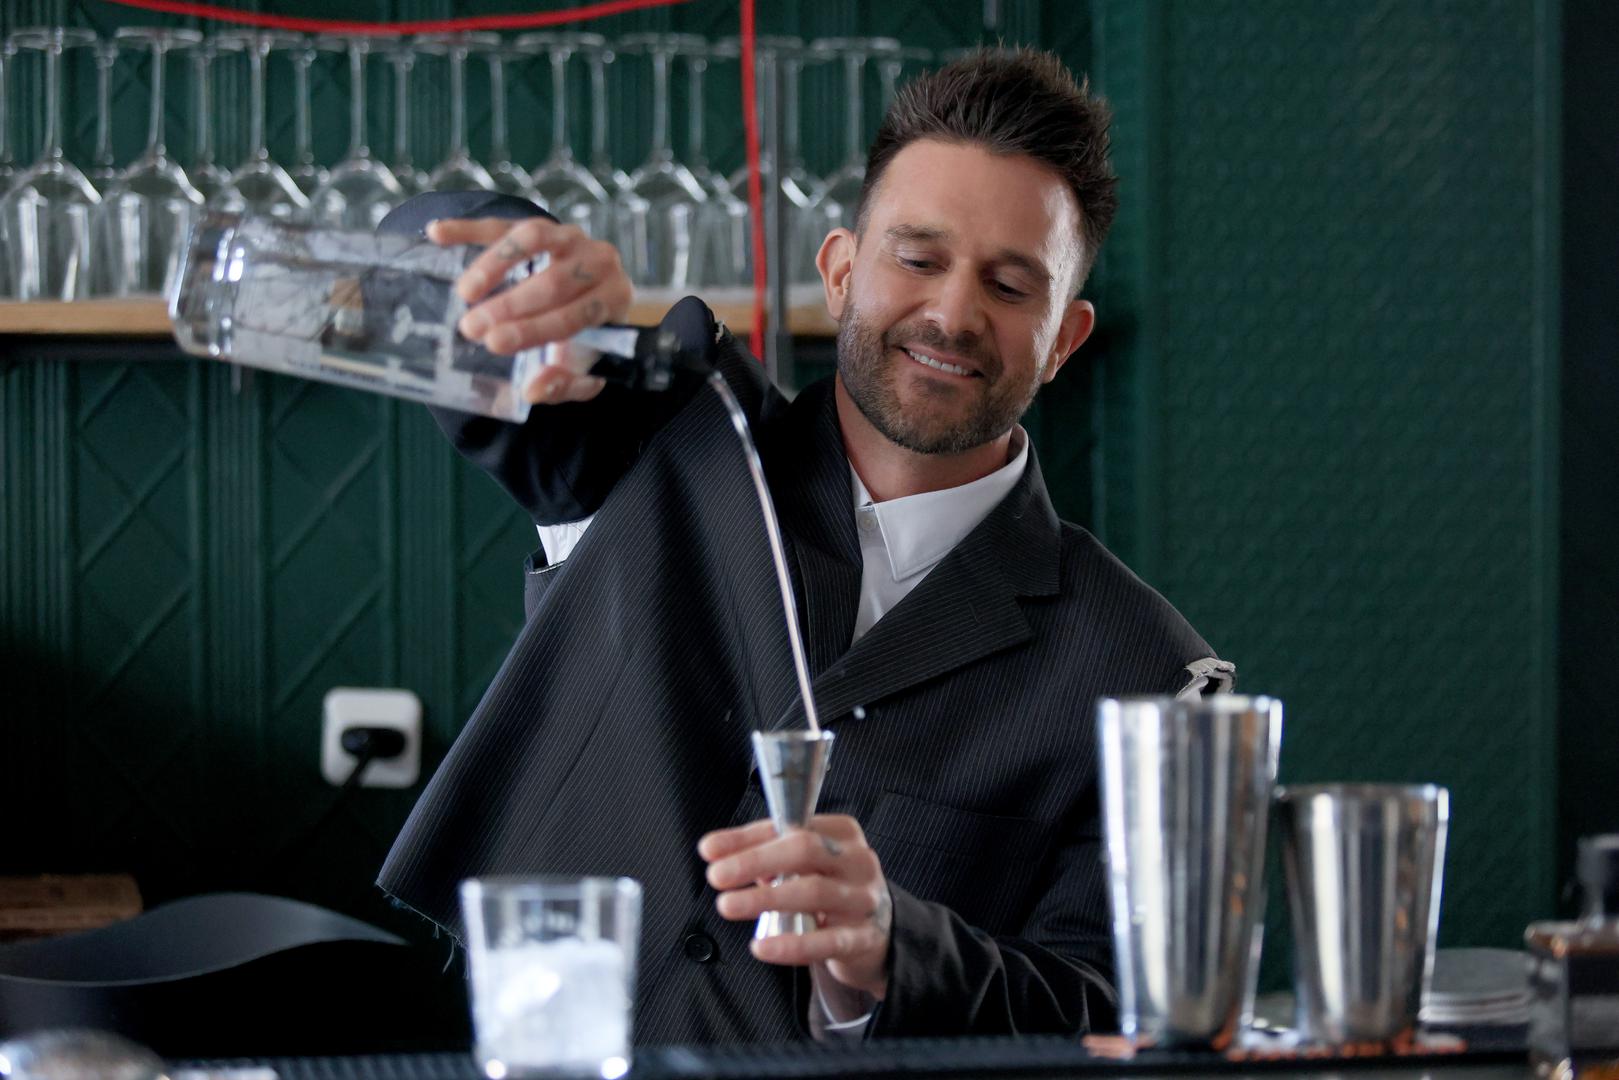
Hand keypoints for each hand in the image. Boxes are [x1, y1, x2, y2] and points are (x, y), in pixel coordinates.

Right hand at [427, 216, 633, 404]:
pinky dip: (468, 228)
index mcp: (613, 298)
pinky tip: (437, 233)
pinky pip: (503, 222)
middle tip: (472, 327)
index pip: (575, 314)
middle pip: (554, 280)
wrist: (594, 298)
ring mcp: (569, 237)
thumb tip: (533, 390)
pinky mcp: (538, 226)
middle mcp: (598, 261)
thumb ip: (564, 384)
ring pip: (533, 237)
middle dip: (510, 305)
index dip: (534, 329)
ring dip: (495, 263)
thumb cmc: (585, 338)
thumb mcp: (581, 368)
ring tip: (465, 292)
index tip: (494, 344)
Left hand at [699, 815, 892, 999]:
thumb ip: (763, 853)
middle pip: (805, 851)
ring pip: (812, 892)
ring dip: (765, 898)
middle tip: (718, 876)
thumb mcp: (805, 864)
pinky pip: (826, 941)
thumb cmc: (832, 887)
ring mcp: (863, 899)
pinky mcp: (863, 938)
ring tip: (728, 905)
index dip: (748, 838)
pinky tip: (761, 946)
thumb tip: (715, 851)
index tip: (710, 850)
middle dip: (755, 861)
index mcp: (842, 832)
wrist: (879, 932)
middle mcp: (857, 860)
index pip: (791, 826)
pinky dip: (791, 945)